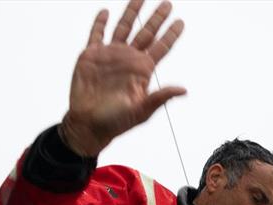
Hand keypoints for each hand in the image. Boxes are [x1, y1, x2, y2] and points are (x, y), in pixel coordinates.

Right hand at [61, 0, 185, 155]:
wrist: (88, 124)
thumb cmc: (116, 121)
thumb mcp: (141, 110)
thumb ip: (161, 97)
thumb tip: (183, 90)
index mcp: (142, 70)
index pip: (161, 47)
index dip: (171, 34)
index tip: (181, 21)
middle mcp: (128, 59)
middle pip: (146, 32)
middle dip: (156, 18)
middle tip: (168, 3)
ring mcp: (109, 55)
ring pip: (123, 27)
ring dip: (132, 12)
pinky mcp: (91, 56)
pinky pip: (96, 34)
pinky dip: (100, 22)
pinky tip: (106, 12)